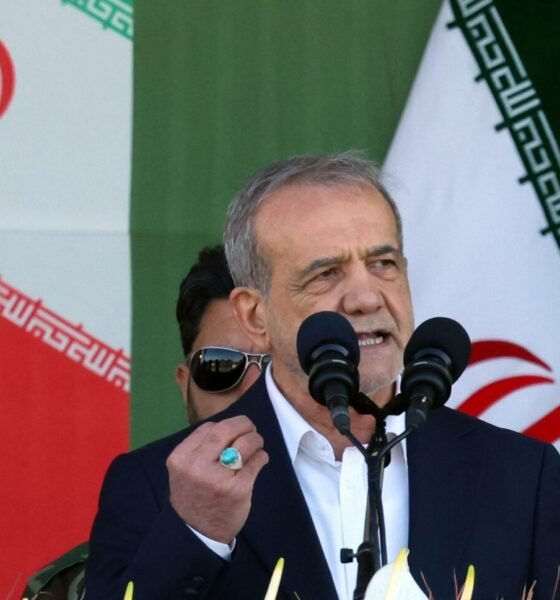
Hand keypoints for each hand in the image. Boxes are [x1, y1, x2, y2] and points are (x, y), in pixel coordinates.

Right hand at [166, 415, 268, 542]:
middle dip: (243, 424)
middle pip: (226, 430)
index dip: (225, 425)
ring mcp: (219, 478)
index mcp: (181, 458)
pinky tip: (259, 459)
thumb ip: (201, 448)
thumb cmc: (193, 496)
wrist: (196, 534)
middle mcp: (198, 466)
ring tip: (257, 444)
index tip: (234, 430)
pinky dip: (261, 456)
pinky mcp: (239, 489)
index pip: (208, 428)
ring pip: (245, 444)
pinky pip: (256, 462)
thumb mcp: (184, 470)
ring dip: (255, 439)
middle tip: (251, 428)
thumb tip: (231, 427)